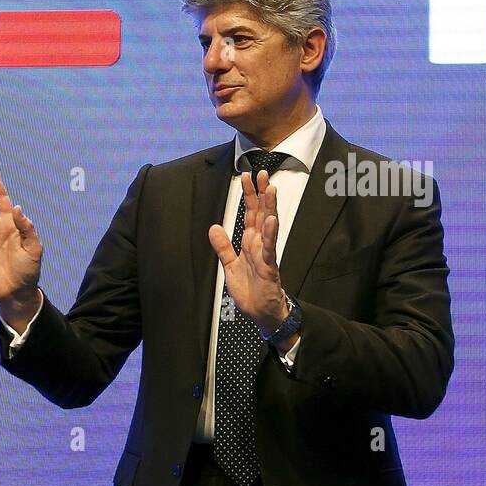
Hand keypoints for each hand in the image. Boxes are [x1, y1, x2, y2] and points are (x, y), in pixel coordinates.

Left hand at [209, 170, 287, 335]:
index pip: (250, 214)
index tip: (247, 176)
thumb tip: (214, 227)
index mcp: (250, 243)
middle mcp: (259, 244)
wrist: (261, 313)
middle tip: (261, 172)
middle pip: (260, 213)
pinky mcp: (269, 266)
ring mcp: (266, 253)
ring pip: (267, 225)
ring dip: (269, 207)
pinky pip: (270, 247)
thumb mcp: (231, 266)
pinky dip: (270, 234)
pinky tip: (271, 220)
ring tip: (269, 188)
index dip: (248, 195)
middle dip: (260, 193)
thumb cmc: (250, 291)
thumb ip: (223, 247)